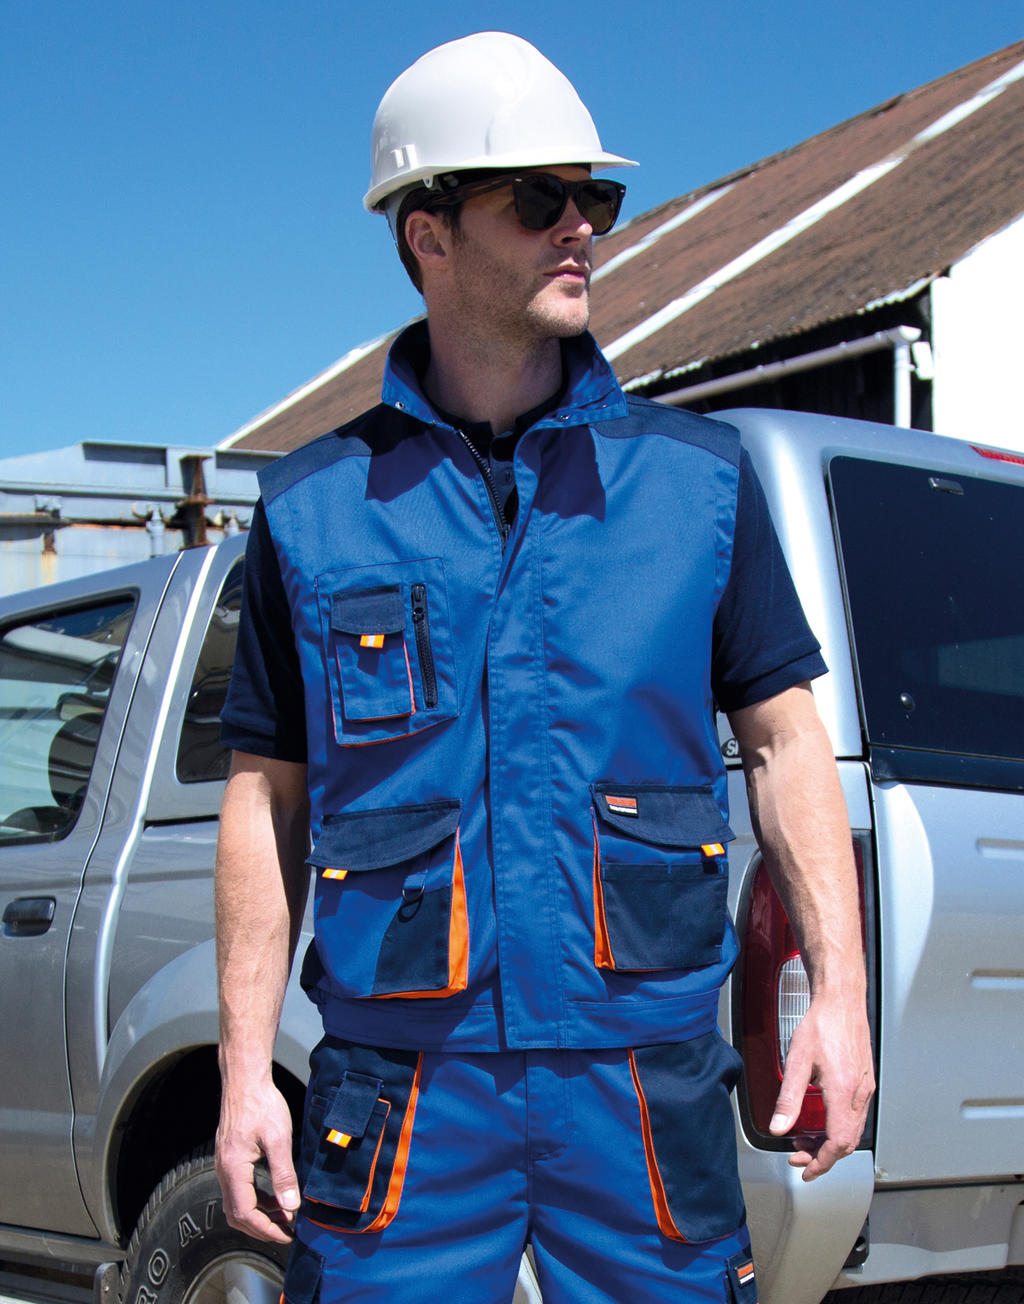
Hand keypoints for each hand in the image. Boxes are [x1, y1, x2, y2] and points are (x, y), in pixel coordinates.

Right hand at [216, 1077, 299, 1241]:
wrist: (245, 1081)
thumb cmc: (261, 1104)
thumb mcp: (279, 1138)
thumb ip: (283, 1174)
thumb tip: (291, 1206)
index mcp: (233, 1168)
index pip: (245, 1213)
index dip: (265, 1229)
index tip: (285, 1234)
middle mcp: (224, 1170)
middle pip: (237, 1214)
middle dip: (261, 1227)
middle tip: (285, 1231)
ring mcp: (224, 1165)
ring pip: (237, 1203)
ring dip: (260, 1214)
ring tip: (284, 1215)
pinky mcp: (230, 1159)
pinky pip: (240, 1189)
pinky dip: (256, 1199)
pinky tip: (274, 1196)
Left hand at [769, 991, 874, 1180]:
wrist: (842, 1000)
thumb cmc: (822, 1023)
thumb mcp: (797, 1061)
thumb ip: (788, 1099)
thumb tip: (778, 1128)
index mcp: (844, 1092)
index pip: (838, 1144)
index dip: (822, 1163)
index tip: (806, 1171)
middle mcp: (860, 1094)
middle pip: (847, 1142)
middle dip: (822, 1156)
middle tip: (799, 1156)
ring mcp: (865, 1088)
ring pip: (852, 1130)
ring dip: (830, 1142)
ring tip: (805, 1139)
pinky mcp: (865, 1080)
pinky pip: (855, 1115)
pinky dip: (838, 1126)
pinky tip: (822, 1119)